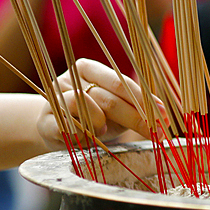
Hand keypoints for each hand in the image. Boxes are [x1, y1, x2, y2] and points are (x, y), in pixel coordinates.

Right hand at [37, 59, 166, 147]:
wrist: (54, 131)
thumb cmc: (91, 118)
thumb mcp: (113, 109)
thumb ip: (132, 106)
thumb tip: (164, 114)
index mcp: (88, 69)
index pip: (119, 82)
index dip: (142, 99)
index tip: (162, 114)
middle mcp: (70, 78)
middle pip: (108, 97)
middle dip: (135, 117)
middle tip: (154, 131)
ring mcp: (54, 98)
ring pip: (82, 104)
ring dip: (100, 123)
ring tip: (103, 132)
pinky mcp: (45, 121)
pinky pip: (66, 126)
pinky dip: (81, 135)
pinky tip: (86, 140)